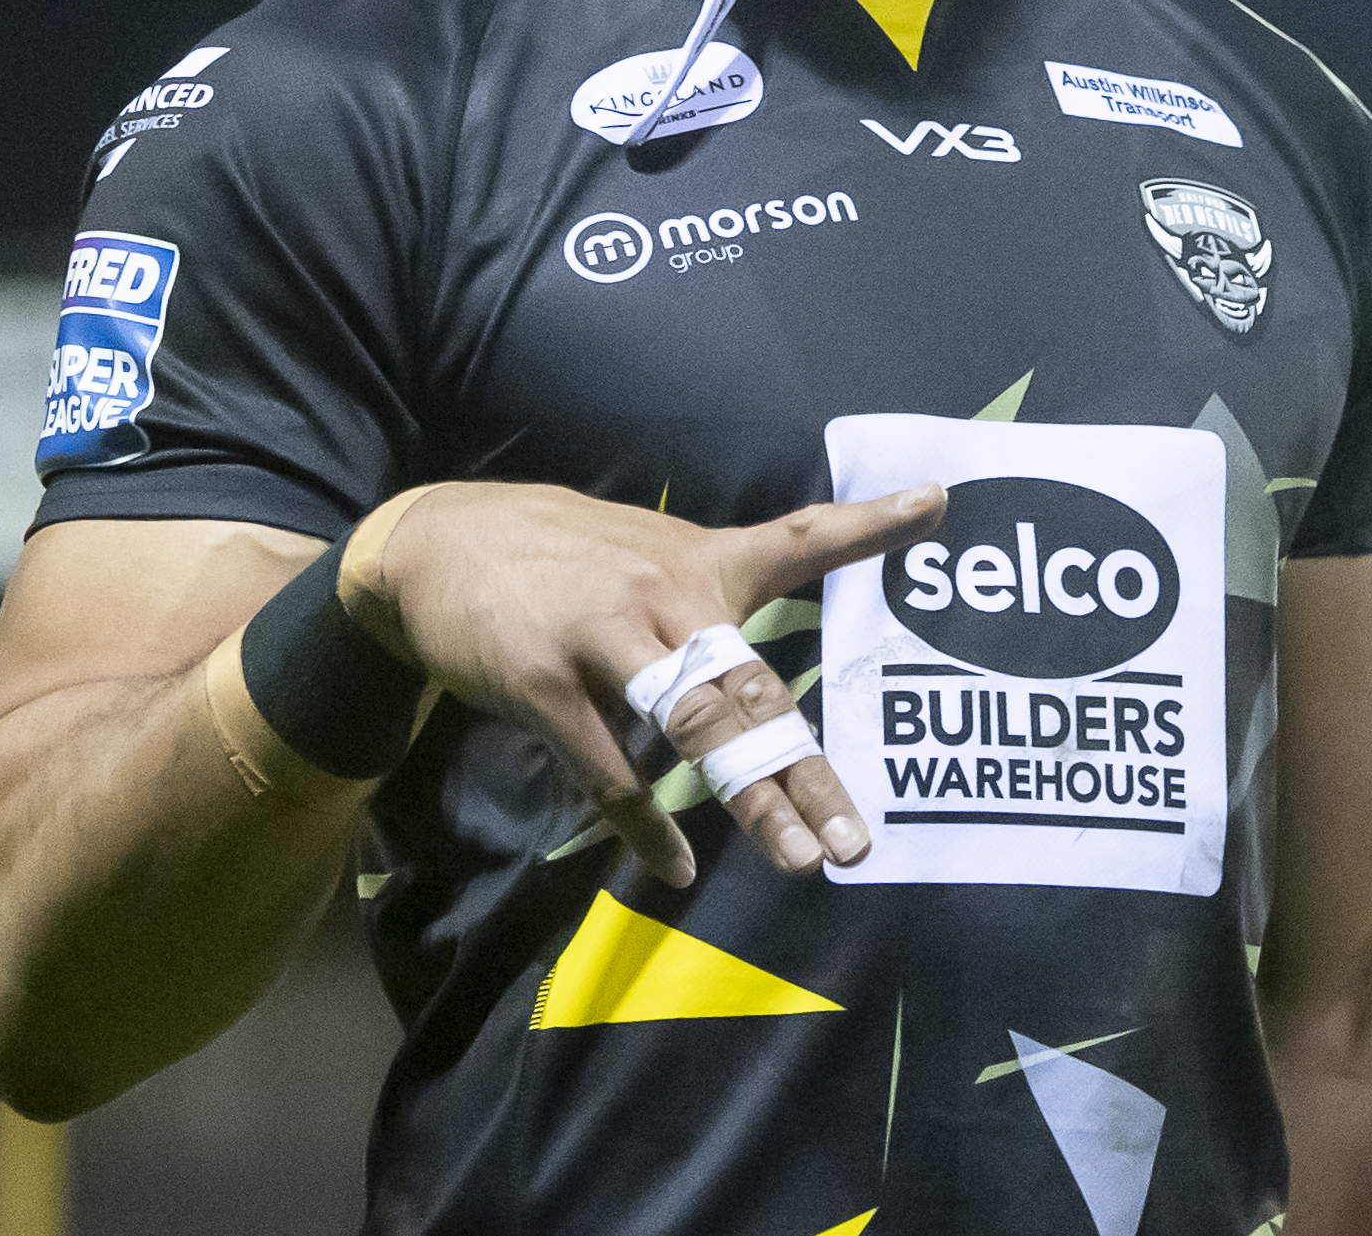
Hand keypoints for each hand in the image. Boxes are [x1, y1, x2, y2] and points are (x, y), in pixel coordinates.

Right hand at [357, 480, 945, 887]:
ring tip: (799, 858)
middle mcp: (662, 596)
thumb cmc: (555, 556)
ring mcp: (605, 640)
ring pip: (694, 729)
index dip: (867, 524)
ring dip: (751, 799)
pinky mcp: (545, 683)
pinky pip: (607, 770)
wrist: (435, 541)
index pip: (795, 538)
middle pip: (752, 687)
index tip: (936, 502)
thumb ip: (703, 595)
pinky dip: (642, 826)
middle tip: (857, 836)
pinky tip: (672, 868)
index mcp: (695, 562)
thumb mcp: (640, 548)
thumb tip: (751, 667)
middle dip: (807, 765)